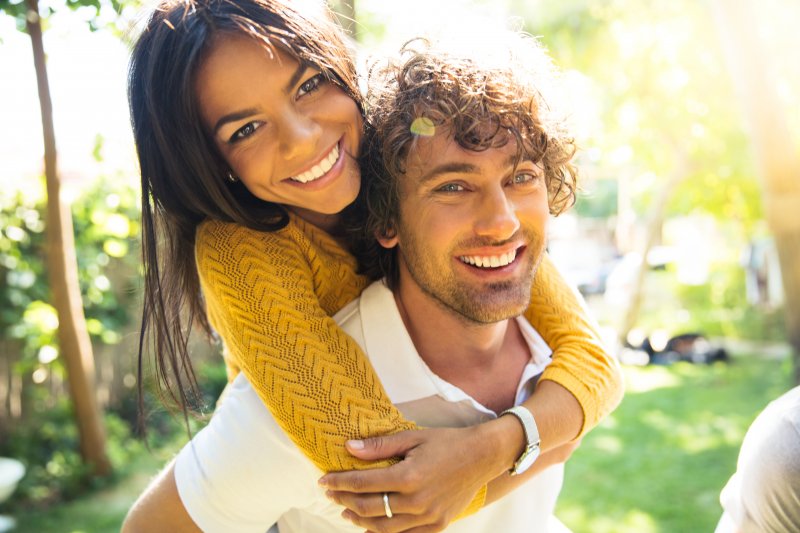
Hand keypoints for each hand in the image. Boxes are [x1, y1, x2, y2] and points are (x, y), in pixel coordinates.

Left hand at [318, 426, 506, 532]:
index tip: (323, 480)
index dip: (340, 483)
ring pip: (384, 527)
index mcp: (409, 476)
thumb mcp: (412, 437)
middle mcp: (417, 501)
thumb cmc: (446, 442)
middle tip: (331, 494)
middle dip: (345, 500)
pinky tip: (372, 527)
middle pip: (369, 508)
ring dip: (361, 520)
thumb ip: (379, 446)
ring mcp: (428, 517)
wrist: (482, 457)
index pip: (363, 483)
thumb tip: (349, 448)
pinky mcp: (438, 525)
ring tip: (347, 512)